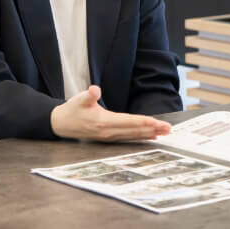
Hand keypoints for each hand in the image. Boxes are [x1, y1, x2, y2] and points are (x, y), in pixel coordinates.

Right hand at [49, 85, 171, 141]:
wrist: (61, 124)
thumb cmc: (72, 109)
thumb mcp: (79, 99)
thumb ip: (88, 95)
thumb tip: (94, 90)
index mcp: (103, 122)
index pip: (127, 122)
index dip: (142, 122)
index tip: (156, 122)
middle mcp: (108, 132)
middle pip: (134, 131)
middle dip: (152, 129)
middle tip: (168, 128)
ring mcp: (109, 137)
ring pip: (133, 135)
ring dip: (150, 134)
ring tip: (165, 132)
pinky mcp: (109, 137)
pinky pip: (129, 138)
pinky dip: (141, 137)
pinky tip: (152, 137)